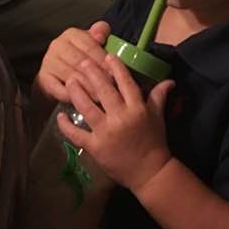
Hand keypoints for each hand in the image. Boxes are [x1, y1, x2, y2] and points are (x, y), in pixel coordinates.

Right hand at [33, 21, 111, 109]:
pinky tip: (84, 101)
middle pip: (80, 61)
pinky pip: (59, 89)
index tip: (115, 72)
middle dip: (97, 74)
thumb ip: (99, 35)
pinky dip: (73, 96)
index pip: (89, 46)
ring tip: (101, 96)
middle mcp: (57, 45)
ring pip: (71, 75)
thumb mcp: (91, 45)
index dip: (103, 59)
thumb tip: (102, 31)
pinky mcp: (43, 78)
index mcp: (72, 34)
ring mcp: (48, 61)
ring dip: (87, 87)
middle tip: (110, 86)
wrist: (56, 77)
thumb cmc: (80, 60)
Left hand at [57, 54, 174, 192]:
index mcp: (137, 109)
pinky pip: (77, 134)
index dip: (116, 68)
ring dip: (77, 93)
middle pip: (104, 91)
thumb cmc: (154, 142)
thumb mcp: (158, 117)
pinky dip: (66, 126)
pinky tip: (60, 116)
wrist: (149, 172)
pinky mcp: (95, 147)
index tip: (108, 56)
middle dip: (92, 74)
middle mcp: (120, 117)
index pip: (126, 83)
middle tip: (82, 62)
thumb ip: (159, 96)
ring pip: (87, 108)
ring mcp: (106, 132)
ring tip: (69, 81)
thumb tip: (169, 80)